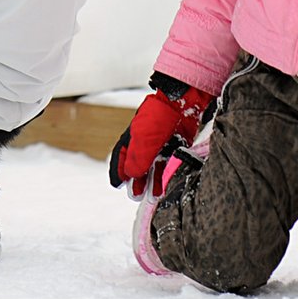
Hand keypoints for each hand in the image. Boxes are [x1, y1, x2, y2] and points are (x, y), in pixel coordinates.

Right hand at [109, 74, 213, 198]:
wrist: (181, 103)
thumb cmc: (158, 118)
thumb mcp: (143, 141)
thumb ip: (137, 160)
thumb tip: (131, 176)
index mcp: (132, 136)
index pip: (121, 156)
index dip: (118, 170)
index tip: (116, 184)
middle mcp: (145, 139)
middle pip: (138, 163)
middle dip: (136, 180)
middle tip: (135, 195)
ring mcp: (160, 141)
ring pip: (153, 164)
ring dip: (151, 180)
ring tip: (152, 195)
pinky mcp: (174, 142)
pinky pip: (167, 161)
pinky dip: (164, 173)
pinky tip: (165, 183)